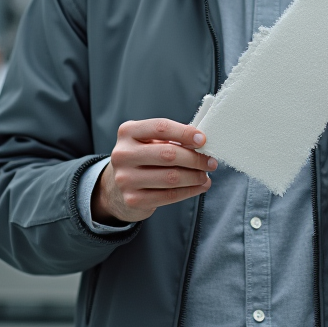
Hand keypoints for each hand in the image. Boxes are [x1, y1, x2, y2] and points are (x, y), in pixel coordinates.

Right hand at [91, 118, 216, 224]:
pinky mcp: (132, 199)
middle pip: (168, 154)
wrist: (117, 187)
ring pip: (171, 177)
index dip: (185, 133)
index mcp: (128, 132)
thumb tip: (201, 144)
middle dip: (195, 159)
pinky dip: (189, 191)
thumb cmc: (142, 158)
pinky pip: (169, 195)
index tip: (203, 140)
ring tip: (205, 175)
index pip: (161, 127)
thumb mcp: (149, 141)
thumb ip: (171, 139)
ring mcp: (125, 178)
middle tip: (210, 162)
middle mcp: (123, 154)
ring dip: (195, 176)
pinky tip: (199, 187)